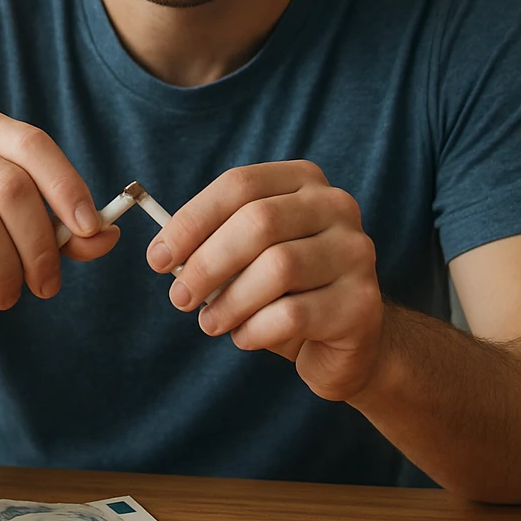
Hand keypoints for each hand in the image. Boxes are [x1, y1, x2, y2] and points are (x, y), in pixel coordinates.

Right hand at [0, 107, 120, 343]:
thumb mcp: (31, 240)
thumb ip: (69, 233)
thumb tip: (108, 233)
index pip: (31, 144)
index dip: (66, 186)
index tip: (91, 229)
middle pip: (9, 187)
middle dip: (40, 246)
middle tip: (46, 285)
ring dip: (6, 273)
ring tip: (8, 294)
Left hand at [146, 161, 382, 400]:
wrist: (347, 339)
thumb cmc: (285, 290)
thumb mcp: (248, 257)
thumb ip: (213, 245)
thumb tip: (165, 254)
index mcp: (303, 181)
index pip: (239, 185)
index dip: (192, 221)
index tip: (157, 258)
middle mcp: (337, 207)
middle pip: (258, 222)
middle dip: (206, 263)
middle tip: (180, 298)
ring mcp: (356, 252)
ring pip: (278, 268)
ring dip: (230, 301)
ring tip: (210, 323)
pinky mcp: (362, 303)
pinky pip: (294, 314)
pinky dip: (255, 329)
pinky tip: (244, 337)